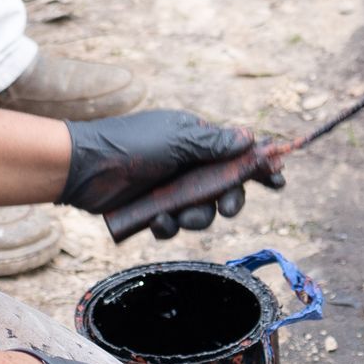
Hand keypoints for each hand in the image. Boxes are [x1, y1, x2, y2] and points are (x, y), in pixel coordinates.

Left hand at [61, 108, 257, 235]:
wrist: (85, 168)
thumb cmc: (132, 145)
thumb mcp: (177, 140)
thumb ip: (214, 144)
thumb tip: (250, 137)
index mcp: (195, 139)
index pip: (234, 153)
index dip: (257, 168)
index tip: (278, 181)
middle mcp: (186, 162)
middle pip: (223, 188)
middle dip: (228, 200)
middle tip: (228, 209)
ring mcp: (169, 186)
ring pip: (201, 210)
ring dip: (195, 217)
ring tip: (177, 216)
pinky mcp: (153, 207)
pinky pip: (174, 224)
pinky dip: (169, 226)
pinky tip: (158, 222)